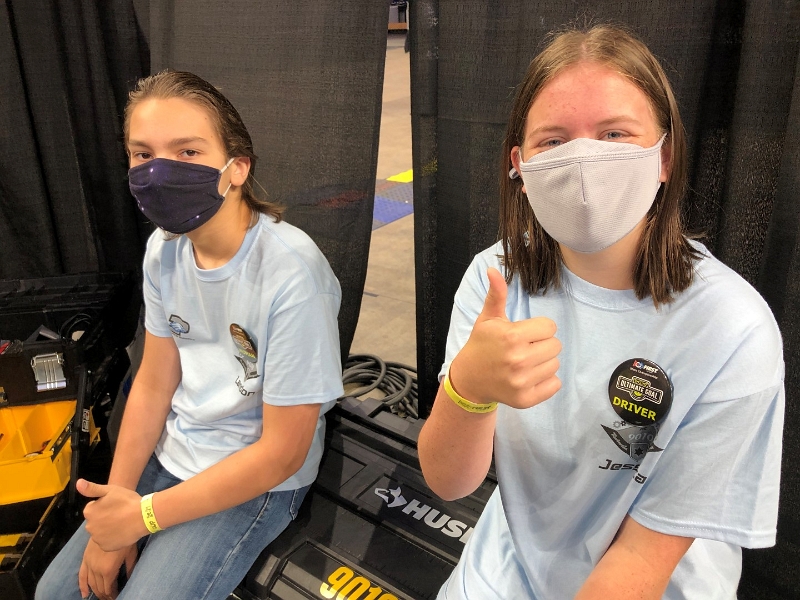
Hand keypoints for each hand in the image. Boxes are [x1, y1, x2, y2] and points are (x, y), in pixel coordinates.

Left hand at [79, 479, 148, 550]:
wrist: (143, 517)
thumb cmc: (127, 501)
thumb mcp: (110, 490)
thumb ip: (91, 488)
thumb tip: (78, 483)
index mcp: (89, 512)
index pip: (93, 508)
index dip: (105, 506)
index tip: (115, 505)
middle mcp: (89, 527)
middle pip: (96, 521)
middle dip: (104, 518)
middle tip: (119, 513)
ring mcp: (97, 538)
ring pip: (101, 532)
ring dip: (108, 528)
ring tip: (122, 523)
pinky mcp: (106, 547)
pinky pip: (107, 542)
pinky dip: (112, 538)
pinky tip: (122, 532)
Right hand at [79, 538, 136, 599]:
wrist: (115, 523)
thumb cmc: (126, 538)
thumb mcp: (131, 554)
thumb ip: (130, 569)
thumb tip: (129, 580)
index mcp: (108, 570)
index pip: (109, 589)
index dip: (113, 595)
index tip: (117, 596)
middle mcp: (96, 570)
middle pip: (99, 588)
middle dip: (105, 595)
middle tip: (110, 597)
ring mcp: (89, 564)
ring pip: (90, 584)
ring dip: (96, 592)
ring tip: (101, 596)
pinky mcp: (85, 558)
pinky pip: (81, 575)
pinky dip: (82, 586)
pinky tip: (84, 594)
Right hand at [450, 267, 561, 408]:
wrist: (469, 378)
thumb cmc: (482, 344)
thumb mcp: (488, 318)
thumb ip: (496, 294)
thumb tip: (493, 270)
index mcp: (512, 337)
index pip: (550, 327)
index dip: (538, 328)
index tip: (523, 333)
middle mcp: (518, 360)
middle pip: (556, 346)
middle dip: (542, 344)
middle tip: (524, 348)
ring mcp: (521, 382)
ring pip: (555, 365)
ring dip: (543, 362)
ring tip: (525, 362)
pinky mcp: (525, 399)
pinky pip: (555, 385)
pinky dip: (546, 381)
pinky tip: (529, 376)